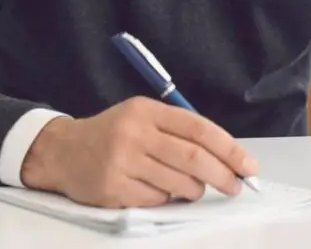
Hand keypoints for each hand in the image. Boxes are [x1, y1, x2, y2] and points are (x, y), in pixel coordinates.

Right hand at [20, 97, 257, 207]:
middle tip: (235, 186)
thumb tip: (224, 156)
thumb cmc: (114, 134)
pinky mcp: (112, 189)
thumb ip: (178, 131)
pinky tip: (160, 192)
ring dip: (195, 190)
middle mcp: (135, 133)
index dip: (229, 148)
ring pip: (178, 183)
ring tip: (193, 188)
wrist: (62, 151)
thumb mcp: (143, 117)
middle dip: (223, 174)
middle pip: (193, 158)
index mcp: (147, 111)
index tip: (248, 165)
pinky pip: (156, 200)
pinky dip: (167, 200)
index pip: (199, 128)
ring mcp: (122, 162)